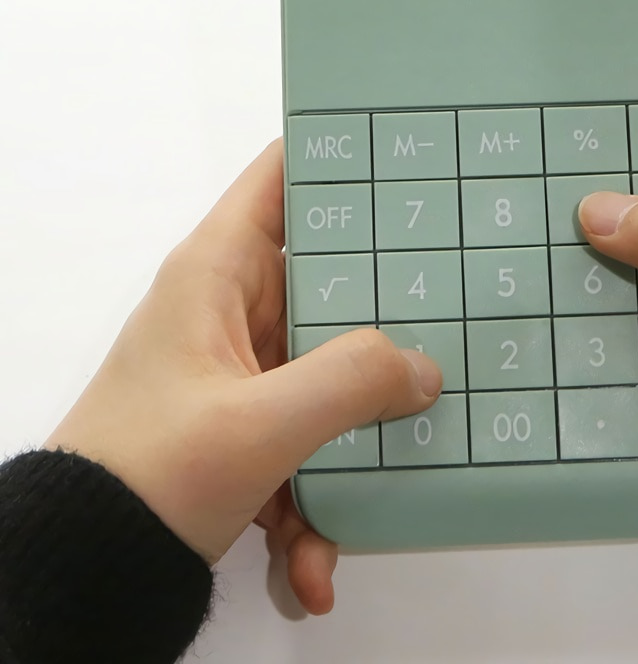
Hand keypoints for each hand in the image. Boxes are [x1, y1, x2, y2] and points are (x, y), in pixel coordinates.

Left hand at [46, 140, 441, 612]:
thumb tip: (424, 369)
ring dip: (359, 421)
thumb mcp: (258, 426)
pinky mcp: (253, 421)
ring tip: (388, 468)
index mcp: (219, 271)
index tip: (418, 165)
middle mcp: (234, 306)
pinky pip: (311, 429)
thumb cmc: (154, 473)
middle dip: (388, 300)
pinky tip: (315, 559)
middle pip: (328, 271)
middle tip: (458, 307)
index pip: (283, 176)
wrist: (84, 571)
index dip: (346, 160)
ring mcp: (246, 366)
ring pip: (331, 359)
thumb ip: (351, 381)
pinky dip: (320, 490)